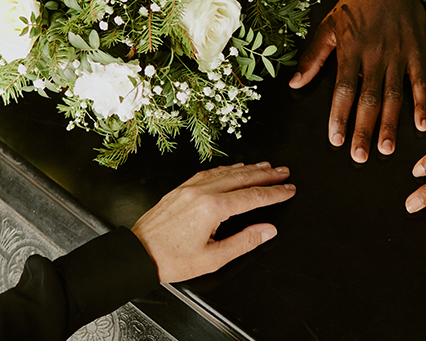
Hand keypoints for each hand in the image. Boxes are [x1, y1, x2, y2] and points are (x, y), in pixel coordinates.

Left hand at [131, 162, 294, 282]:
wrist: (137, 254)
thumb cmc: (171, 259)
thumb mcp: (213, 258)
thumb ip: (244, 242)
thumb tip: (267, 230)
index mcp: (212, 209)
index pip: (253, 196)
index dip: (274, 193)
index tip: (289, 189)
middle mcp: (201, 193)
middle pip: (242, 178)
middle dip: (266, 174)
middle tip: (284, 172)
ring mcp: (189, 188)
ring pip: (225, 172)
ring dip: (248, 168)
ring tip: (265, 166)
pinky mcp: (180, 189)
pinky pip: (208, 173)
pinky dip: (226, 169)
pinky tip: (232, 169)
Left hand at [289, 0, 425, 162]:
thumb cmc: (358, 3)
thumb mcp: (329, 26)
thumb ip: (313, 57)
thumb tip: (295, 82)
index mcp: (351, 50)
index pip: (344, 89)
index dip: (340, 115)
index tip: (336, 139)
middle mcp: (375, 56)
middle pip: (369, 99)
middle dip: (364, 129)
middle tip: (360, 156)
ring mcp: (399, 56)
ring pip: (394, 95)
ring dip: (390, 123)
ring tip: (386, 148)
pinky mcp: (417, 53)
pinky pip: (420, 82)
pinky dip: (422, 104)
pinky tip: (422, 125)